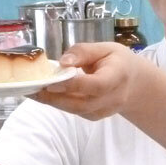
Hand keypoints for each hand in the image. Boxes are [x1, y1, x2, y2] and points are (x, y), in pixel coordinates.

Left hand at [32, 42, 149, 119]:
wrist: (134, 83)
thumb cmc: (118, 61)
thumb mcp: (105, 48)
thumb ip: (83, 52)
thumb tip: (62, 62)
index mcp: (118, 77)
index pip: (96, 85)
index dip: (73, 86)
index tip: (51, 81)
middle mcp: (113, 98)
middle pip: (82, 104)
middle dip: (55, 98)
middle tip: (32, 89)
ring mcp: (105, 111)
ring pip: (76, 110)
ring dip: (53, 102)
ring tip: (32, 91)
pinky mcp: (95, 116)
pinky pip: (75, 112)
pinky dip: (58, 104)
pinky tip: (44, 95)